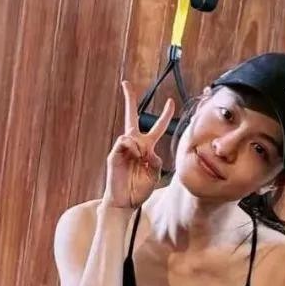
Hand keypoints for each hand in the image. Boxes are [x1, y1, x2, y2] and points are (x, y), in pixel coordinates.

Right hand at [103, 81, 174, 209]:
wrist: (125, 203)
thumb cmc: (139, 189)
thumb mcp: (155, 174)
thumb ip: (156, 161)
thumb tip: (149, 152)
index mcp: (146, 148)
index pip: (157, 127)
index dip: (164, 115)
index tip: (170, 101)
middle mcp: (134, 145)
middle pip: (131, 116)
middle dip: (129, 99)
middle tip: (126, 83)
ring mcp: (123, 149)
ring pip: (131, 134)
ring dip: (140, 145)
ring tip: (141, 159)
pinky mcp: (114, 155)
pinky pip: (123, 142)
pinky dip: (132, 147)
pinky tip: (135, 156)